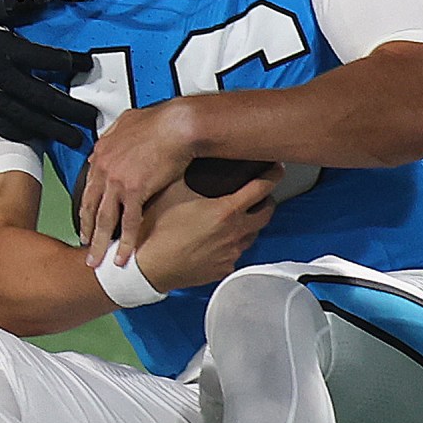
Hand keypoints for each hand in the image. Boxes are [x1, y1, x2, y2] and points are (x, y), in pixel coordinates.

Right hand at [0, 0, 97, 145]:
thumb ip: (16, 3)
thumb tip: (48, 0)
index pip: (42, 59)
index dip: (68, 63)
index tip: (87, 66)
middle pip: (38, 96)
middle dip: (66, 109)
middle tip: (90, 118)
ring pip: (22, 116)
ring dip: (50, 129)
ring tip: (72, 139)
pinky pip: (0, 123)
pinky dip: (21, 132)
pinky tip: (38, 138)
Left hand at [77, 98, 202, 267]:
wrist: (178, 125)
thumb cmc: (160, 122)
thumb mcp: (128, 122)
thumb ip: (116, 134)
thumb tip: (112, 138)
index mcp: (102, 154)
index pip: (89, 187)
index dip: (87, 206)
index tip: (87, 219)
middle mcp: (104, 169)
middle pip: (90, 207)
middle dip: (86, 230)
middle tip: (85, 246)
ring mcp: (117, 181)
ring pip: (104, 220)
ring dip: (99, 243)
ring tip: (97, 260)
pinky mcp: (134, 191)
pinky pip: (128, 223)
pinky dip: (125, 242)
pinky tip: (123, 255)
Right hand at [133, 171, 279, 290]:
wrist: (146, 267)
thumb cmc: (156, 231)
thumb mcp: (171, 190)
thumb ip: (188, 171)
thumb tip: (192, 154)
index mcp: (226, 211)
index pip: (262, 188)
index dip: (272, 175)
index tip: (276, 169)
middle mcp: (234, 233)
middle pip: (267, 213)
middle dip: (266, 200)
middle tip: (259, 194)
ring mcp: (230, 253)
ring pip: (252, 235)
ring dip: (250, 223)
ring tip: (236, 216)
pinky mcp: (223, 269)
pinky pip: (236, 253)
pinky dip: (233, 244)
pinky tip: (219, 238)